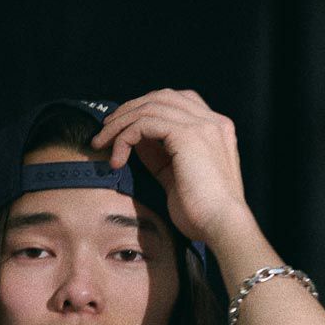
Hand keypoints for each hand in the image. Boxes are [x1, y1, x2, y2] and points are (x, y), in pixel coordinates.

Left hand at [88, 88, 249, 246]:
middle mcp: (212, 121)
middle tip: (105, 131)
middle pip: (161, 97)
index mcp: (216, 129)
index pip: (176, 103)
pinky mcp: (188, 134)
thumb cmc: (202, 214)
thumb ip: (161, 156)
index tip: (124, 129)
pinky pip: (145, 123)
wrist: (222, 227)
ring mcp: (202, 124)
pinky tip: (117, 159)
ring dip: (120, 124)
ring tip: (102, 144)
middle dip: (129, 110)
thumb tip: (135, 141)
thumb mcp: (176, 178)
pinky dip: (125, 137)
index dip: (146, 109)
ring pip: (149, 108)